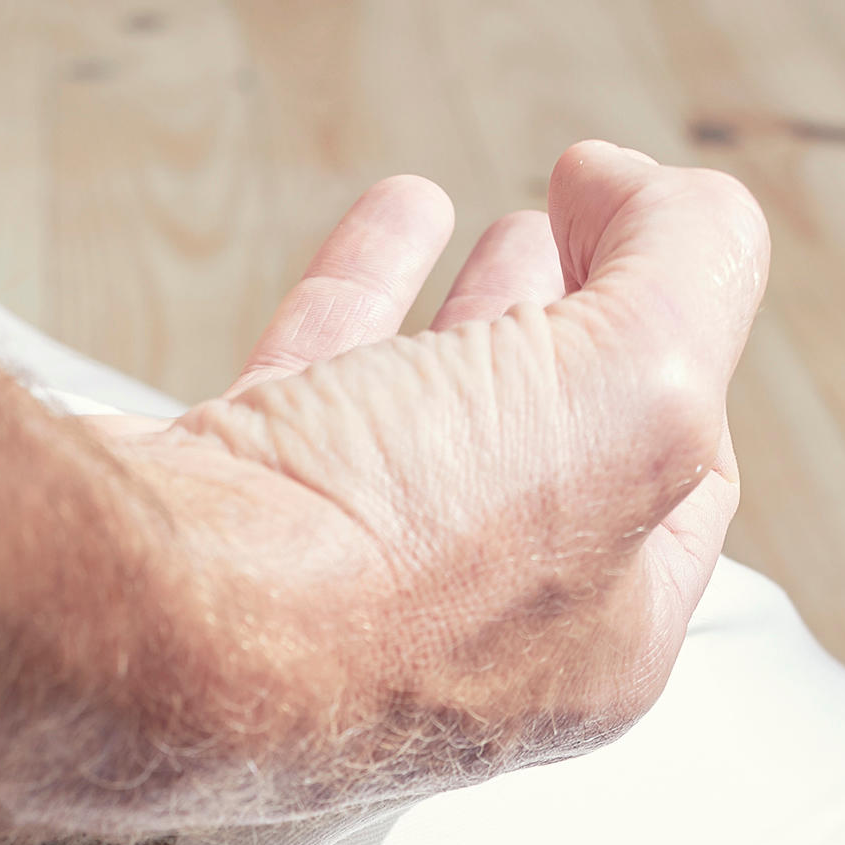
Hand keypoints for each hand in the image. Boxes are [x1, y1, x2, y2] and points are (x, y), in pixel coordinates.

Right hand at [27, 141, 767, 835]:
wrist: (153, 630)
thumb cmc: (401, 564)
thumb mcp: (634, 394)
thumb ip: (691, 277)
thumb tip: (649, 196)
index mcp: (602, 648)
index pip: (690, 478)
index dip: (691, 327)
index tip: (645, 210)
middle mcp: (478, 644)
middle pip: (563, 459)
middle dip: (591, 338)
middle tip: (588, 227)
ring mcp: (343, 598)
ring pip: (436, 432)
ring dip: (482, 318)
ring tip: (508, 224)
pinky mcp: (232, 533)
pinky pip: (317, 397)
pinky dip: (363, 298)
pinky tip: (392, 222)